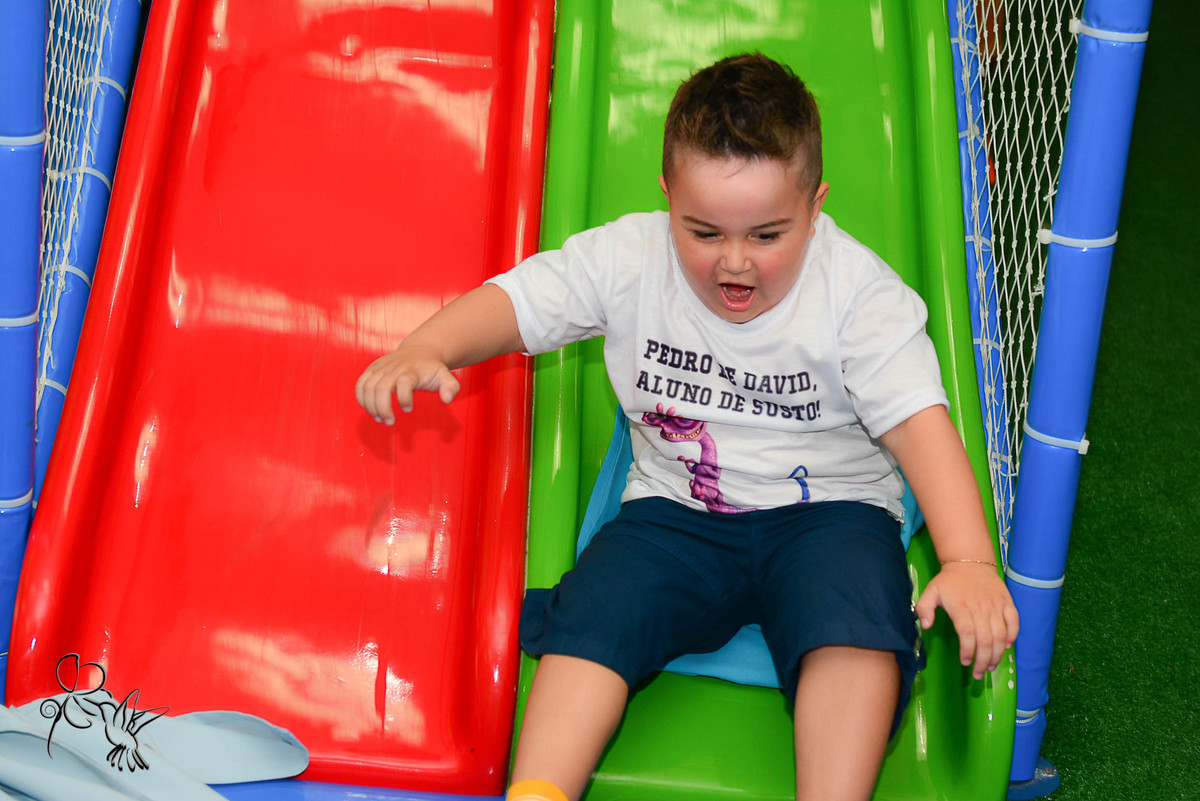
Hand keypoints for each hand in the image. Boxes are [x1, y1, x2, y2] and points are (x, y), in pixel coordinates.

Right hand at [355, 345, 460, 423]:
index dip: (404, 398)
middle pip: (381, 387)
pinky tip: (369, 409)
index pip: (404, 382)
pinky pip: (360, 384)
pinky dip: (361, 398)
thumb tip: (447, 399)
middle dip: (382, 408)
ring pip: (368, 387)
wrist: (419, 350)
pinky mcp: (372, 369)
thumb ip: (450, 387)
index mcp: (412, 371)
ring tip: (379, 418)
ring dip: (370, 406)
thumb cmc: (431, 369)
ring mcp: (381, 368)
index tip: (409, 409)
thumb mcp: (445, 376)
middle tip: (390, 422)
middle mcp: (394, 368)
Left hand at [914, 562, 1018, 679]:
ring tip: (991, 666)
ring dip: (997, 654)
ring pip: (1000, 635)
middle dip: (983, 661)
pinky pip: (1014, 621)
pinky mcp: (1007, 602)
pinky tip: (1007, 646)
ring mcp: (996, 605)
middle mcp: (981, 608)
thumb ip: (924, 608)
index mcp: (961, 607)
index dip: (968, 651)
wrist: (970, 562)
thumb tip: (925, 626)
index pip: (967, 634)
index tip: (965, 662)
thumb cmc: (949, 581)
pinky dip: (1013, 635)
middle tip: (979, 673)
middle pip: (985, 640)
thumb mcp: (931, 591)